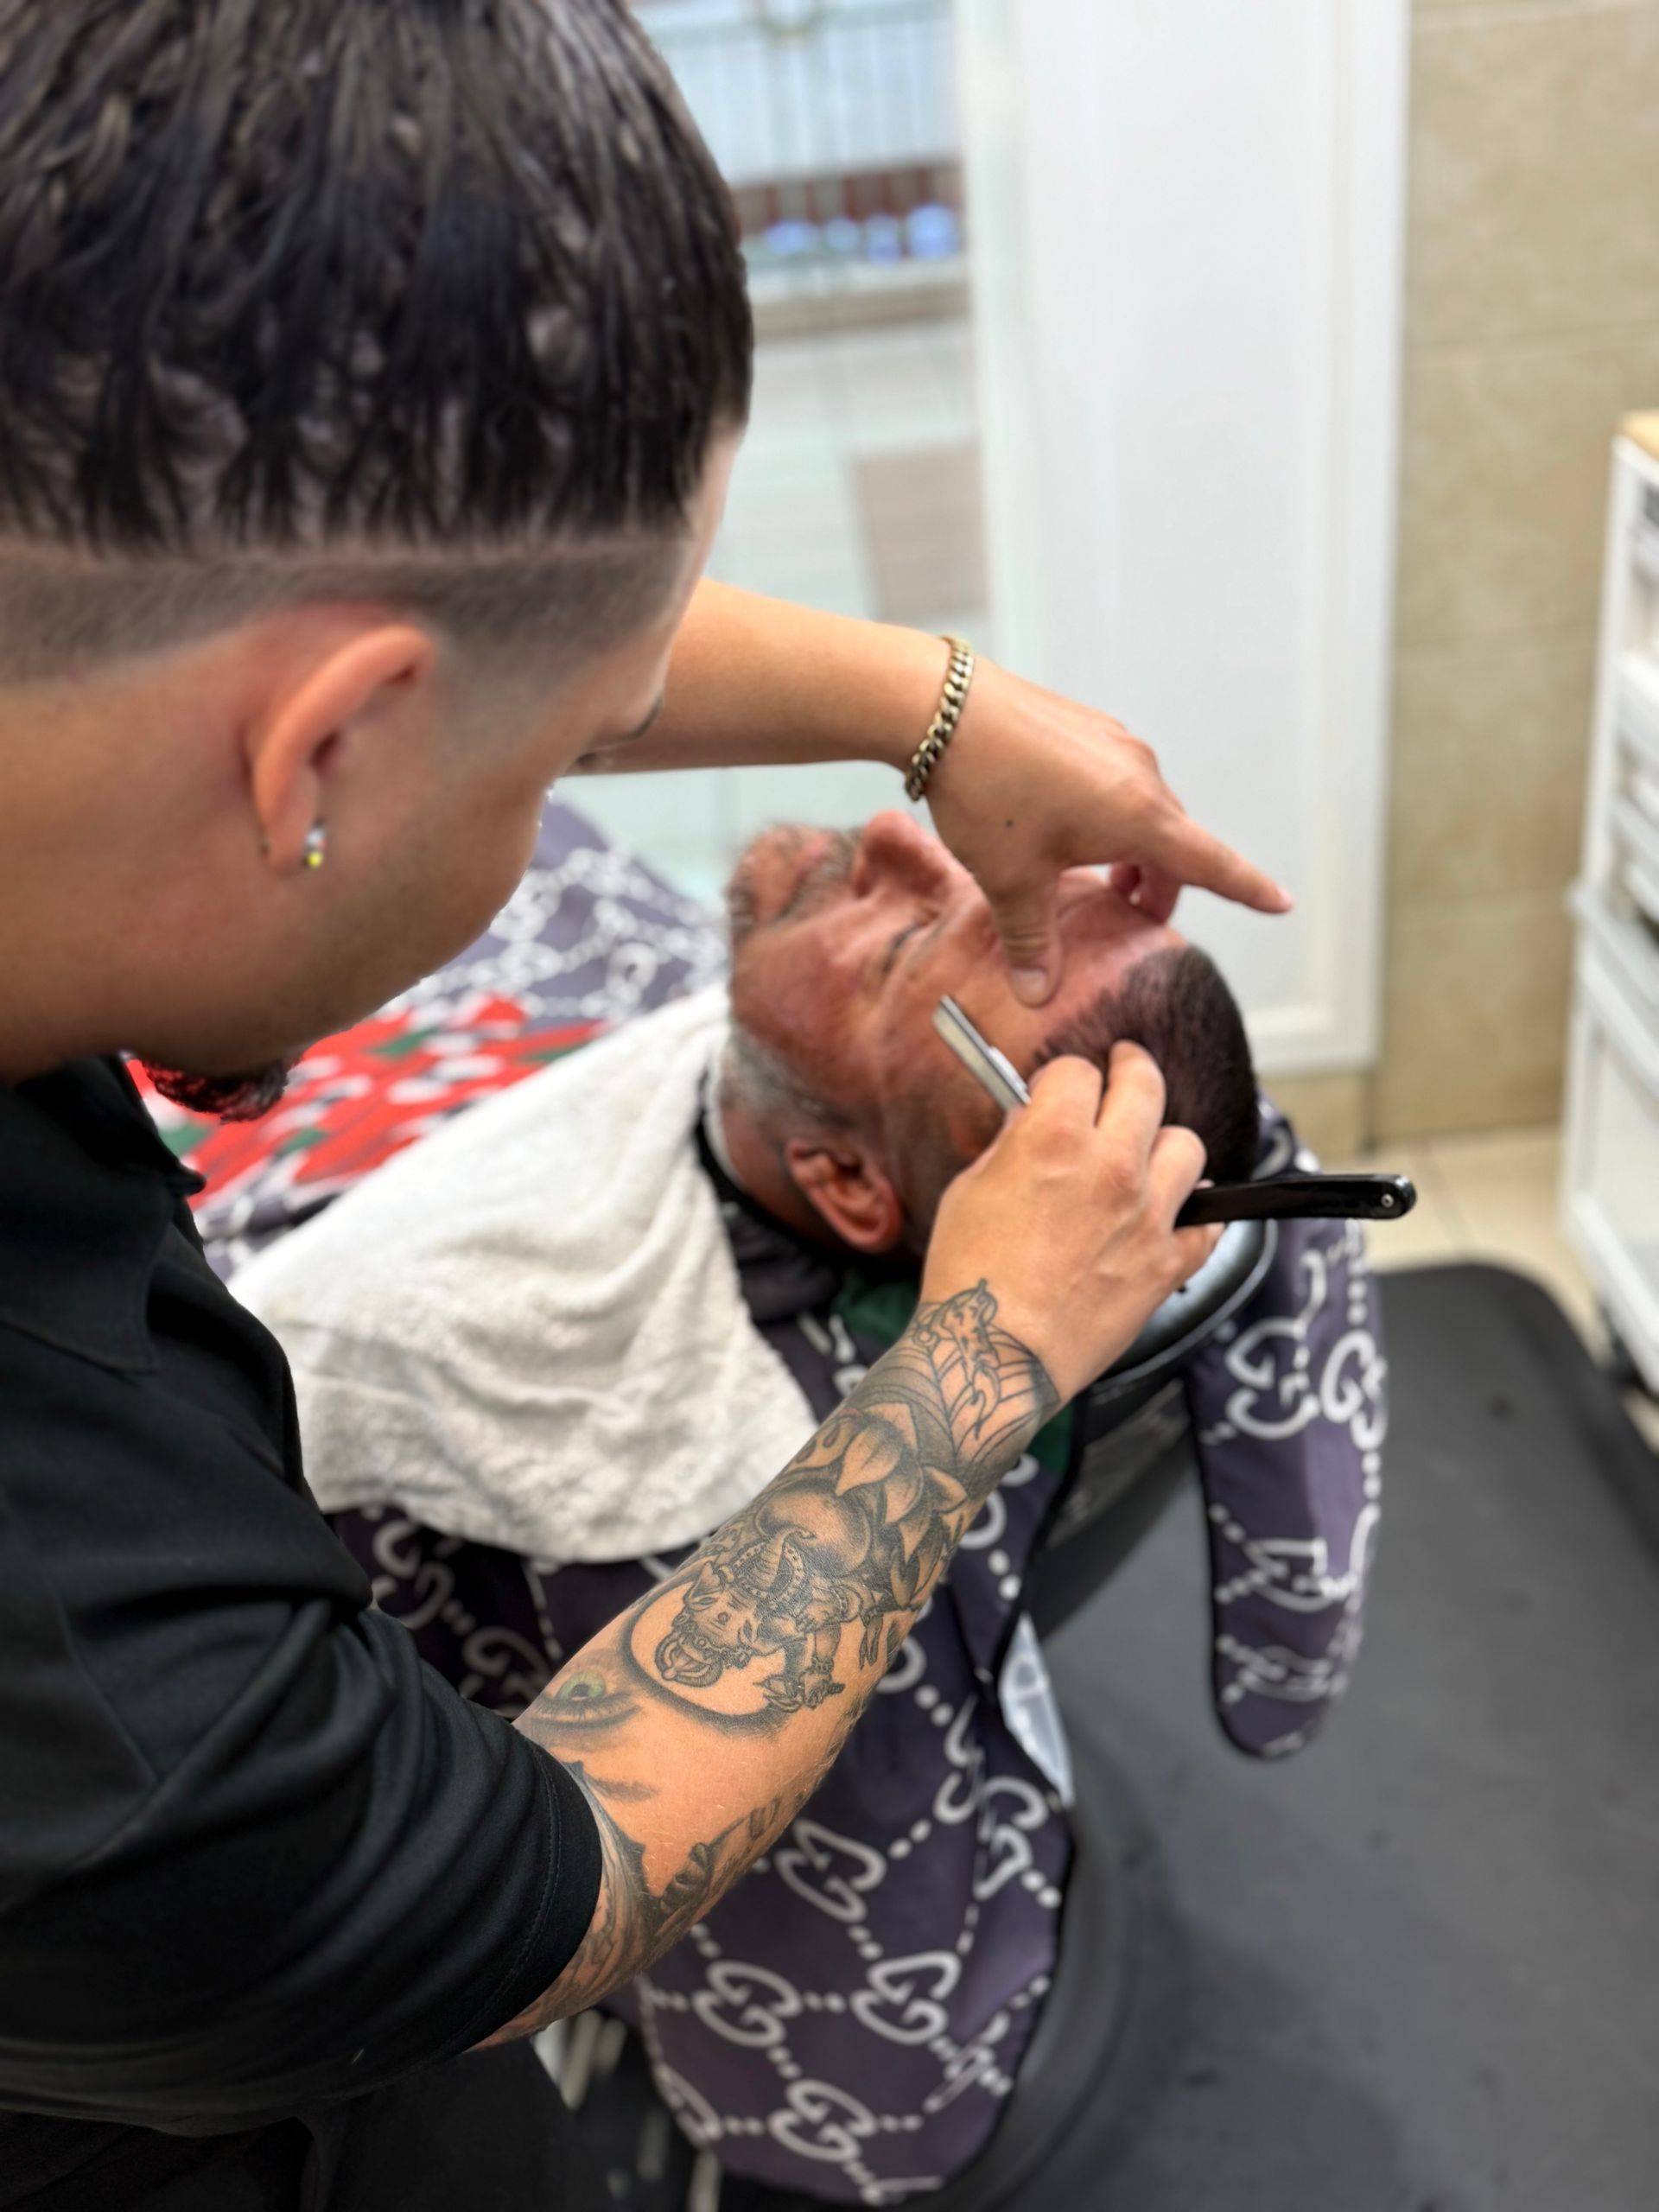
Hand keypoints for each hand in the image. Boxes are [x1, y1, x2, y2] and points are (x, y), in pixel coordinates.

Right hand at [920, 1043, 1223, 1404]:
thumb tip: (1034, 1120)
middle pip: (1145, 1085)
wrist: (994, 1357)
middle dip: (1130, 1070)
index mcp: (1052, 1139)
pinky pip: (1207, 1221)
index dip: (1062, 1077)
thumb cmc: (969, 1277)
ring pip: (1187, 1146)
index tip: (1057, 1089)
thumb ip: (1011, 1145)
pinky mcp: (1169, 1262)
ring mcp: (1149, 1215)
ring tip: (1145, 1156)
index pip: (1076, 1071)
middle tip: (1124, 1069)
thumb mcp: (970, 1189)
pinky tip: (1172, 1214)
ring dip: (1163, 1144)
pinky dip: (1194, 1213)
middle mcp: (1111, 1167)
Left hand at [925, 657, 1292, 1004]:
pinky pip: (1115, 781)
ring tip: (1090, 876)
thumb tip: (1037, 994)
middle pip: (1171, 843)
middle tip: (1128, 916)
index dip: (1248, 889)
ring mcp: (1116, 744)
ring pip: (1141, 811)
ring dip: (1129, 850)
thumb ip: (1032, 941)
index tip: (1281, 902)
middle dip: (1156, 885)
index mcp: (1139, 817)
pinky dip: (1106, 814)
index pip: (1211, 864)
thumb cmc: (985, 794)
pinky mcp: (1088, 726)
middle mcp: (1141, 775)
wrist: (942, 708)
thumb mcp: (1009, 880)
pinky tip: (1058, 826)